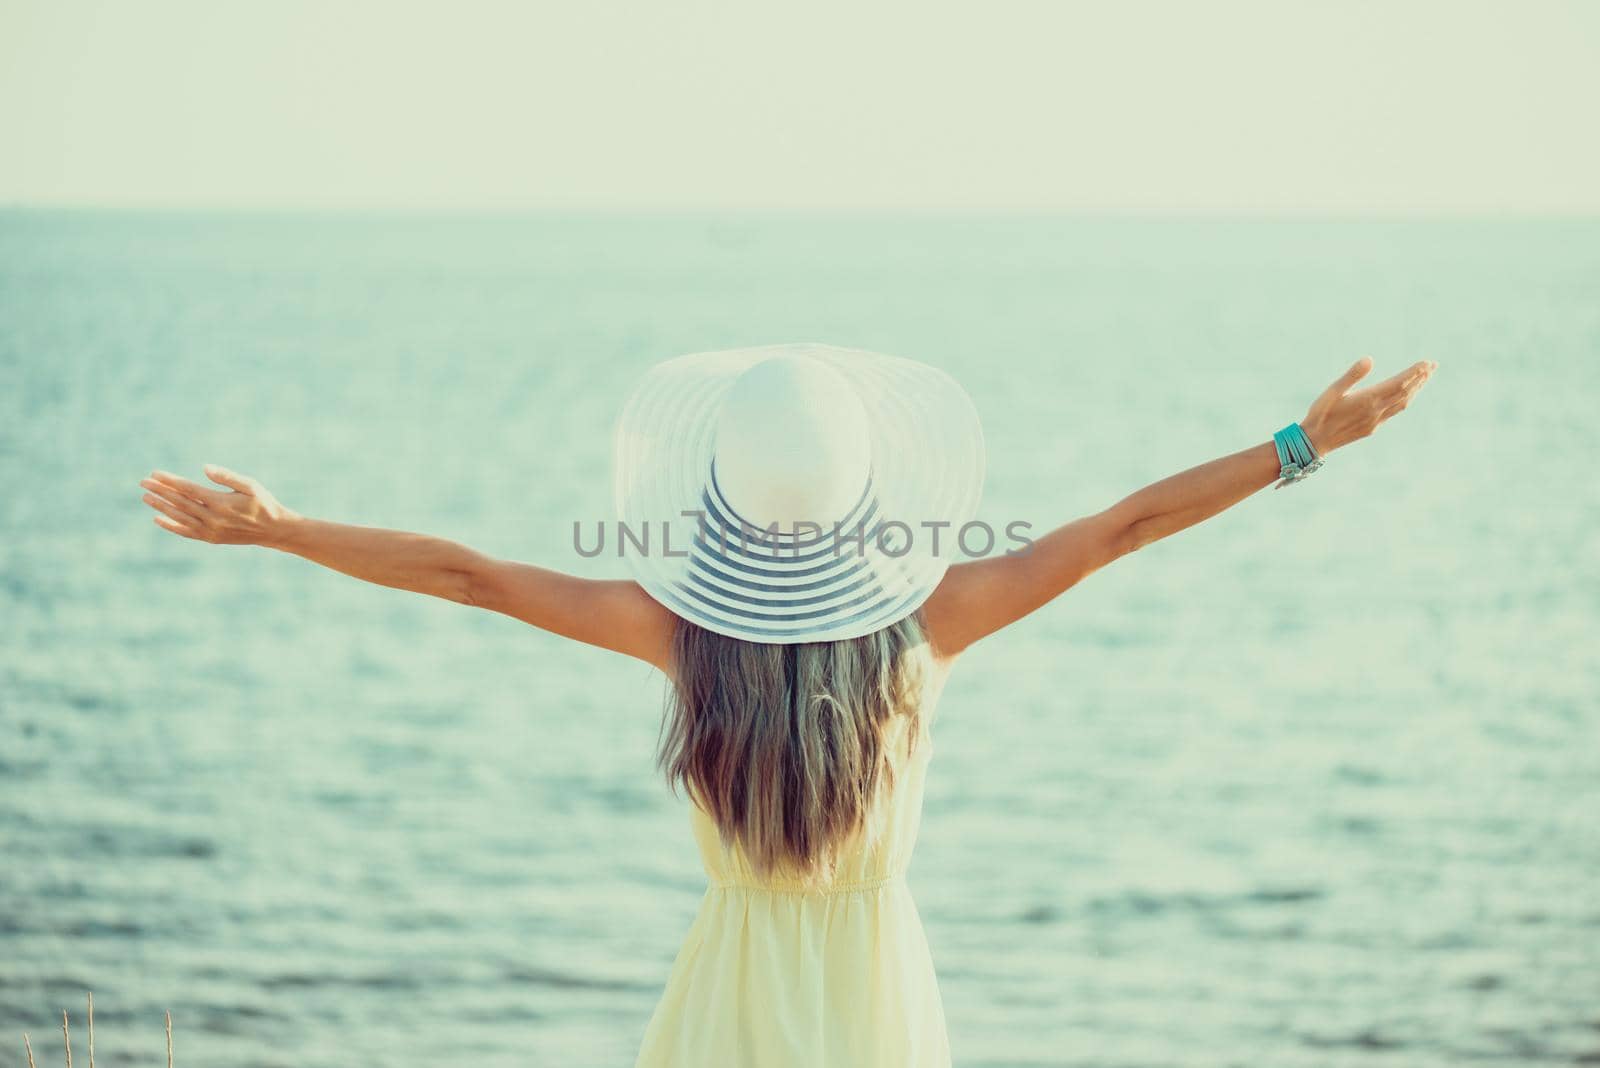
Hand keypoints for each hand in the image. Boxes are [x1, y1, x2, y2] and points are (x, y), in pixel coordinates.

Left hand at [139, 465, 298, 545]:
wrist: (273, 530)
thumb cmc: (263, 503)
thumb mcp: (250, 485)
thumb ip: (227, 476)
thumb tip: (205, 468)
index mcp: (221, 502)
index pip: (187, 489)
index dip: (169, 481)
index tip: (155, 474)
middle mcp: (213, 518)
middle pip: (179, 502)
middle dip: (160, 491)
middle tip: (143, 482)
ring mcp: (211, 530)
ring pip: (179, 517)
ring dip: (161, 507)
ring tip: (146, 497)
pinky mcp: (211, 538)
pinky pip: (186, 532)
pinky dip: (171, 525)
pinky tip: (158, 518)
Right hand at [1301, 356, 1436, 453]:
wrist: (1315, 442)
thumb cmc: (1320, 414)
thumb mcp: (1332, 391)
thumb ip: (1351, 375)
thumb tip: (1369, 359)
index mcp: (1369, 400)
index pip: (1399, 383)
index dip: (1415, 372)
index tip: (1427, 362)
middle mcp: (1376, 411)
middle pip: (1406, 392)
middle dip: (1421, 378)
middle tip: (1433, 365)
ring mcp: (1376, 421)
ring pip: (1403, 403)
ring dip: (1416, 389)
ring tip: (1425, 377)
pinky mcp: (1372, 428)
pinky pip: (1395, 411)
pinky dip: (1405, 400)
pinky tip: (1406, 396)